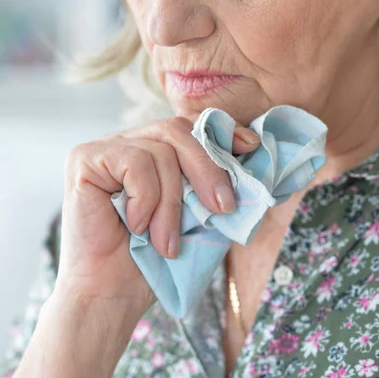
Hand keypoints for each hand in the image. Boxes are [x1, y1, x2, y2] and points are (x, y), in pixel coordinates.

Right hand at [55, 114, 260, 317]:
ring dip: (172, 202)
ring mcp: (103, 147)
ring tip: (166, 241)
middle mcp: (126, 141)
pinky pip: (135, 162)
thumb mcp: (195, 212)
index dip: (221, 131)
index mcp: (149, 148)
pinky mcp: (84, 159)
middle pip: (177, 130)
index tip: (250, 147)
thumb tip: (251, 153)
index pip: (187, 125)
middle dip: (207, 169)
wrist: (111, 294)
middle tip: (223, 207)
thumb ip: (212, 183)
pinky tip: (135, 226)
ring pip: (160, 151)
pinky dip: (145, 198)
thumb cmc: (153, 258)